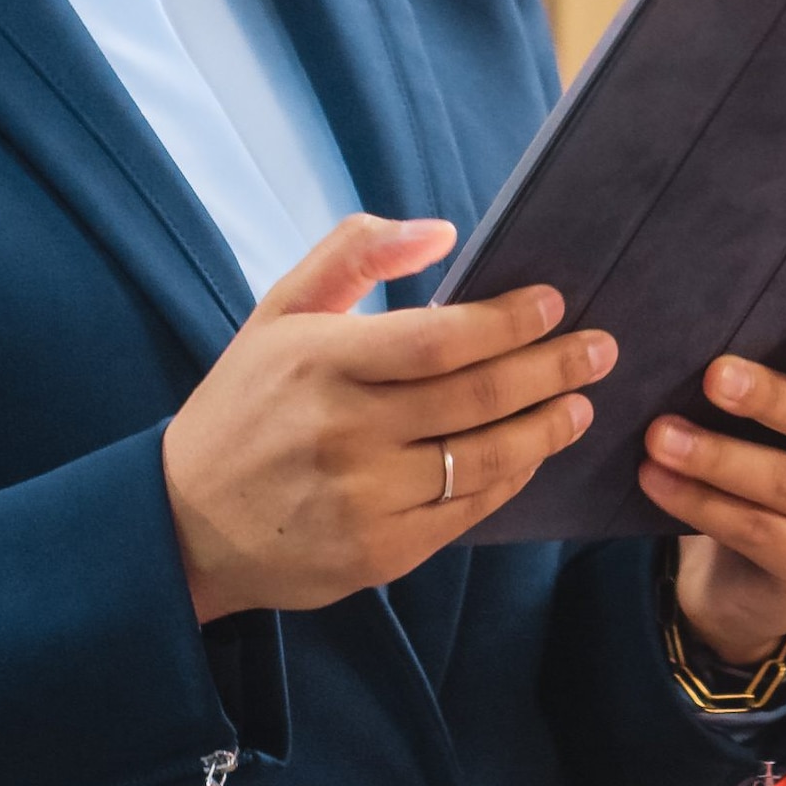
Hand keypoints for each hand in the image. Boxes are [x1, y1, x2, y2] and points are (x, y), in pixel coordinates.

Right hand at [162, 215, 608, 621]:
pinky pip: (467, 512)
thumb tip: (441, 231)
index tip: (555, 303)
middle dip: (551, 369)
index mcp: (318, 362)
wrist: (184, 523)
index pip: (437, 340)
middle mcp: (343, 432)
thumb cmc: (242, 406)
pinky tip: (533, 453)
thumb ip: (353, 254)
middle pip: (476, 399)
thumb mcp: (277, 312)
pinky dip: (510, 479)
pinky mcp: (378, 554)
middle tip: (600, 349)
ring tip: (581, 402)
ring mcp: (362, 499)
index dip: (507, 322)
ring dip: (545, 429)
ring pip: (482, 460)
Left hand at [645, 323, 785, 665]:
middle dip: (769, 399)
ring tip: (660, 436)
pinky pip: (761, 532)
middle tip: (714, 376)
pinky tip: (657, 481)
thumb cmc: (776, 461)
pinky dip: (702, 504)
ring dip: (719, 456)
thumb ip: (777, 378)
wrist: (763, 574)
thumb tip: (708, 341)